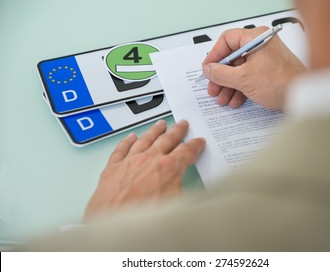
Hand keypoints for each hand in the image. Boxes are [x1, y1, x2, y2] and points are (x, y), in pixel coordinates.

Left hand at [84, 120, 205, 220]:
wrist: (112, 223)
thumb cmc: (143, 218)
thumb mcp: (177, 205)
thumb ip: (184, 189)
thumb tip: (194, 189)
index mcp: (168, 168)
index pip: (186, 151)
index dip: (195, 146)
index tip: (198, 142)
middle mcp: (149, 159)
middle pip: (167, 140)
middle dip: (177, 131)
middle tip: (183, 124)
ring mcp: (130, 161)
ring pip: (145, 139)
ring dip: (155, 131)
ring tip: (161, 124)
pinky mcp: (113, 167)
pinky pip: (122, 148)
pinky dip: (127, 140)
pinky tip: (131, 136)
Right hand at [202, 26, 305, 110]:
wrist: (304, 98)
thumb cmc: (281, 83)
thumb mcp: (243, 79)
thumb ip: (221, 73)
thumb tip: (208, 70)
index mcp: (256, 38)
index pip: (227, 40)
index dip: (214, 55)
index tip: (207, 69)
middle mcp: (261, 45)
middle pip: (232, 57)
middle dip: (221, 76)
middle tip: (213, 87)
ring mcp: (266, 59)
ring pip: (240, 70)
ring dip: (229, 86)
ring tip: (222, 99)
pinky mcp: (270, 72)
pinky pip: (249, 77)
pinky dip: (240, 88)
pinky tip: (235, 100)